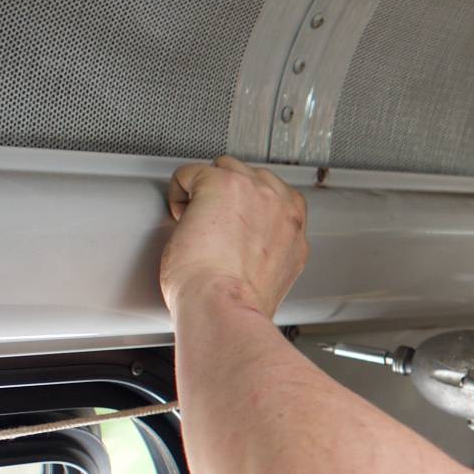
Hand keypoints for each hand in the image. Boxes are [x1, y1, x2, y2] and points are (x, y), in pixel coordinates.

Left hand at [161, 155, 308, 317]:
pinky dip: (179, 193)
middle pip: (251, 178)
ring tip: (195, 220)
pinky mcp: (220, 184)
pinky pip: (189, 173)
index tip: (233, 228)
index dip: (247, 212)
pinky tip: (180, 218)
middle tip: (212, 225)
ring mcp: (254, 190)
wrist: (224, 306)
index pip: (274, 199)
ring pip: (224, 168)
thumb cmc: (240, 302)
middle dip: (229, 197)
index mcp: (294, 229)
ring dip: (206, 190)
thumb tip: (250, 245)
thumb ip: (270, 249)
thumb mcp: (274, 276)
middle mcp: (280, 205)